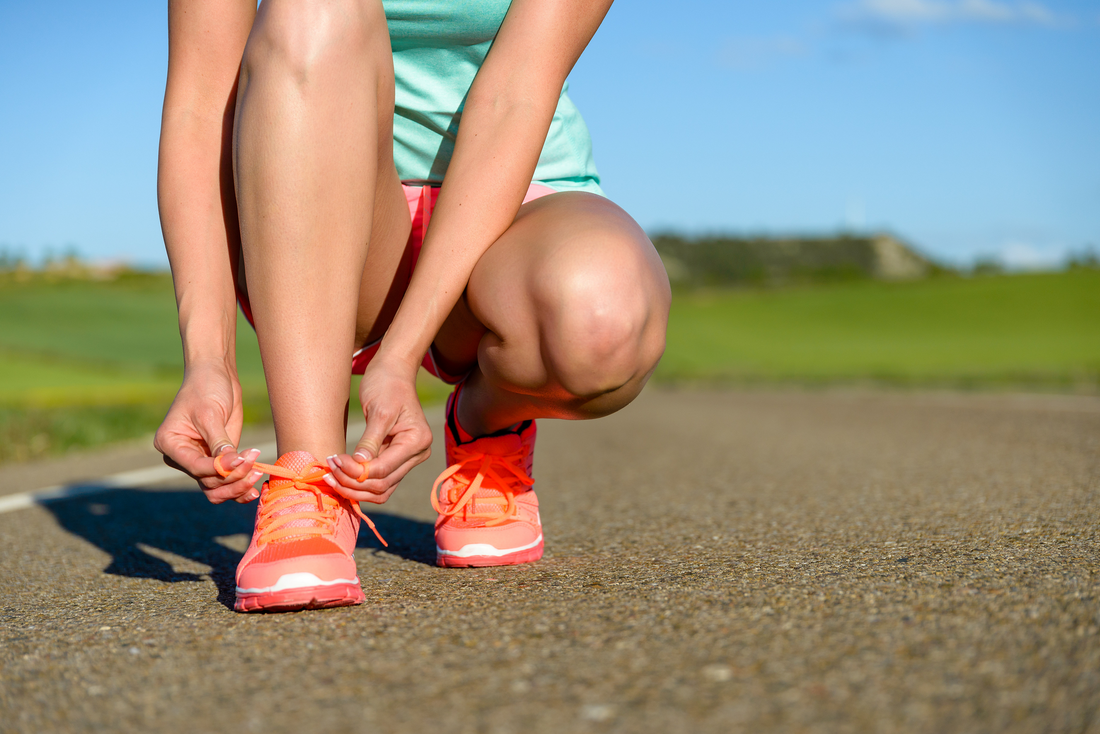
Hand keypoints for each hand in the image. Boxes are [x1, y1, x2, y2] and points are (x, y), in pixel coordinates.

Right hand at [154, 360, 262, 503]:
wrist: (216, 375)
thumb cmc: (206, 388)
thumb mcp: (211, 414)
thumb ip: (219, 442)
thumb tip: (231, 465)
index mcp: (170, 444)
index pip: (196, 466)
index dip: (220, 468)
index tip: (242, 459)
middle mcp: (183, 457)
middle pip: (207, 481)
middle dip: (232, 477)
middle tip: (254, 464)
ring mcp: (201, 460)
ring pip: (217, 488)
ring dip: (237, 485)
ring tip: (257, 473)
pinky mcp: (218, 460)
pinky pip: (226, 482)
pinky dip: (239, 487)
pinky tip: (254, 489)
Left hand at [323, 357, 432, 503]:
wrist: (394, 373)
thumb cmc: (387, 385)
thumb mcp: (378, 411)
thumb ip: (370, 441)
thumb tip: (358, 467)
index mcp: (417, 440)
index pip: (384, 469)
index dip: (356, 472)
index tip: (334, 460)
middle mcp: (417, 454)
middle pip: (383, 484)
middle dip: (353, 483)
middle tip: (328, 472)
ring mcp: (408, 459)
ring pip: (381, 489)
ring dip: (355, 488)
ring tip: (331, 477)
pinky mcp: (396, 460)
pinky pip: (379, 481)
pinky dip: (360, 483)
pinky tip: (341, 477)